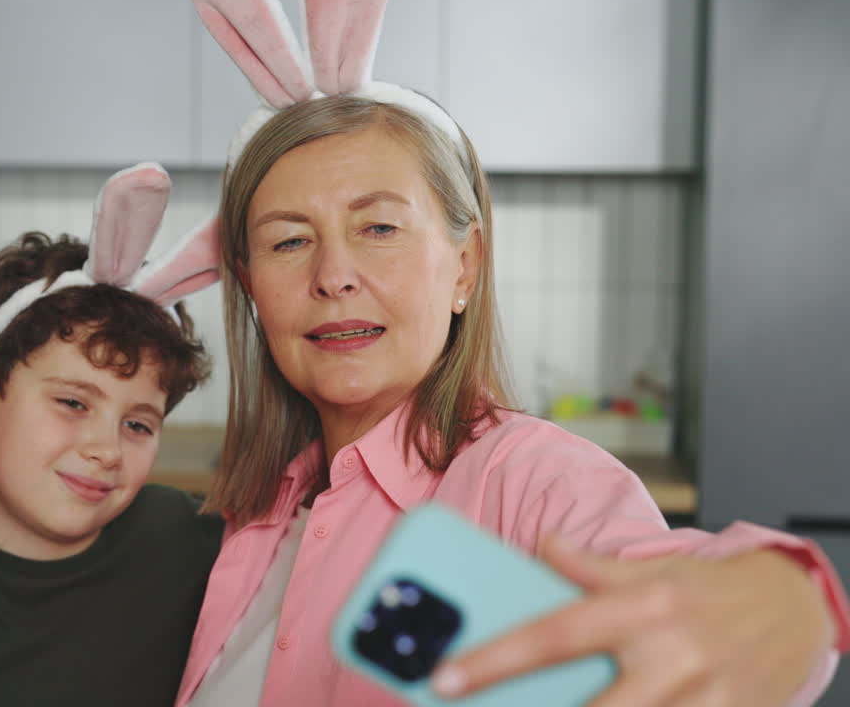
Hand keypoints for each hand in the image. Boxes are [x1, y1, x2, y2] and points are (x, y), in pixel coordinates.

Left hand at [432, 536, 833, 706]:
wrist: (792, 611)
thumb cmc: (704, 593)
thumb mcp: (648, 570)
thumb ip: (591, 568)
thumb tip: (543, 546)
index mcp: (642, 607)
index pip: (554, 635)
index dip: (495, 659)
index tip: (446, 677)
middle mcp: (672, 655)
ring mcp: (704, 696)